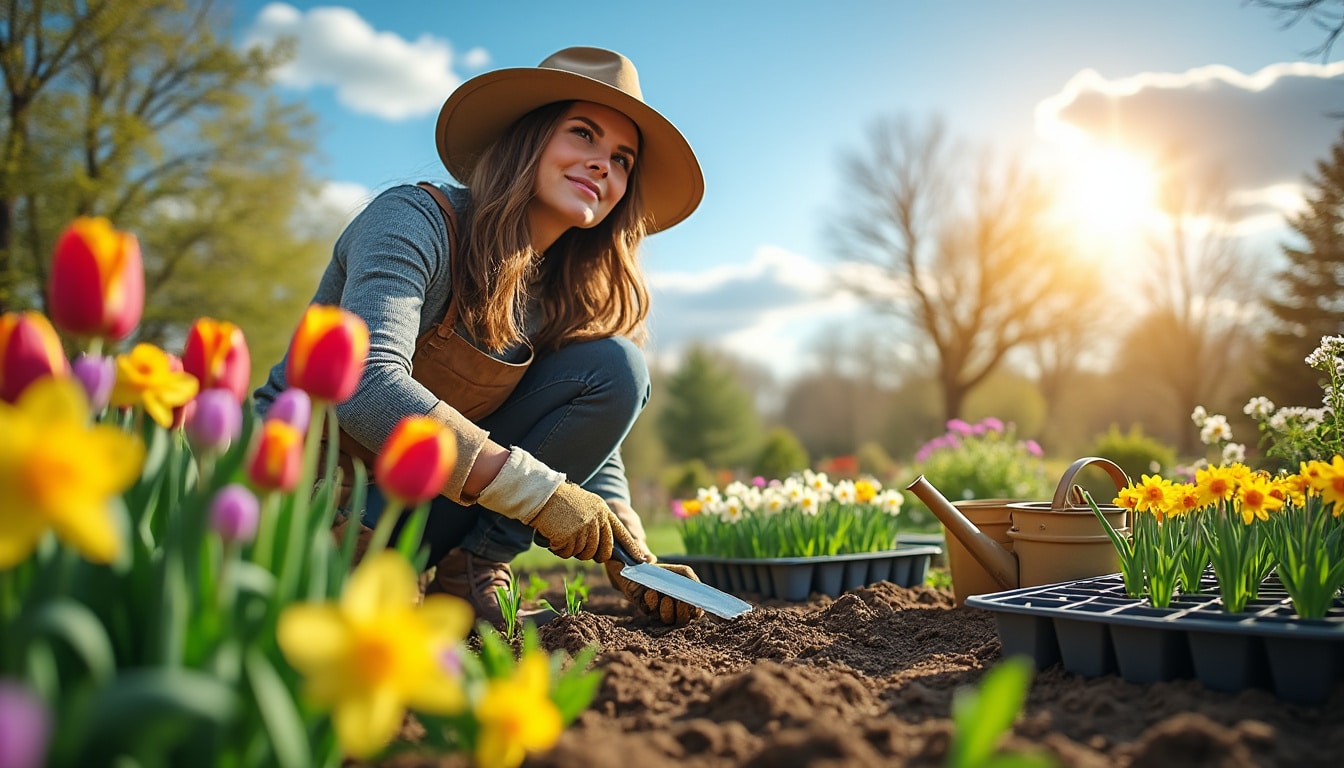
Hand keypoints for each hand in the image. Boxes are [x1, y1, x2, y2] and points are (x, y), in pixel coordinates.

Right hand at [526, 483, 647, 562]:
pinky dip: (559, 549)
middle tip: (579, 548)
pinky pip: (567, 553)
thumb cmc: (561, 500)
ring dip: (572, 550)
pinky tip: (554, 537)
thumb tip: (605, 546)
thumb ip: (597, 521)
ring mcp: (583, 528)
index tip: (639, 560)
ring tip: (562, 536)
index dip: (630, 549)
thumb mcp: (586, 505)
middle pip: (602, 551)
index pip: (621, 533)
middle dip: (593, 555)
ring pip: (583, 554)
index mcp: (603, 511)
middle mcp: (597, 520)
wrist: (542, 493)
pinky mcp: (569, 535)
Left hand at [604, 559, 704, 625]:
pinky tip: (650, 592)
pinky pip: (652, 612)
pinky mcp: (646, 611)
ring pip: (668, 619)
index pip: (696, 613)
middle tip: (682, 601)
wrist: (640, 570)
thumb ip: (692, 579)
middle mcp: (674, 610)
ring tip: (666, 597)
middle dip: (683, 612)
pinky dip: (652, 602)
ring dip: (668, 609)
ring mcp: (660, 612)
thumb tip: (699, 589)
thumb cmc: (664, 572)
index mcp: (686, 602)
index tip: (694, 604)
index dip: (696, 611)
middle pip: (683, 620)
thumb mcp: (682, 572)